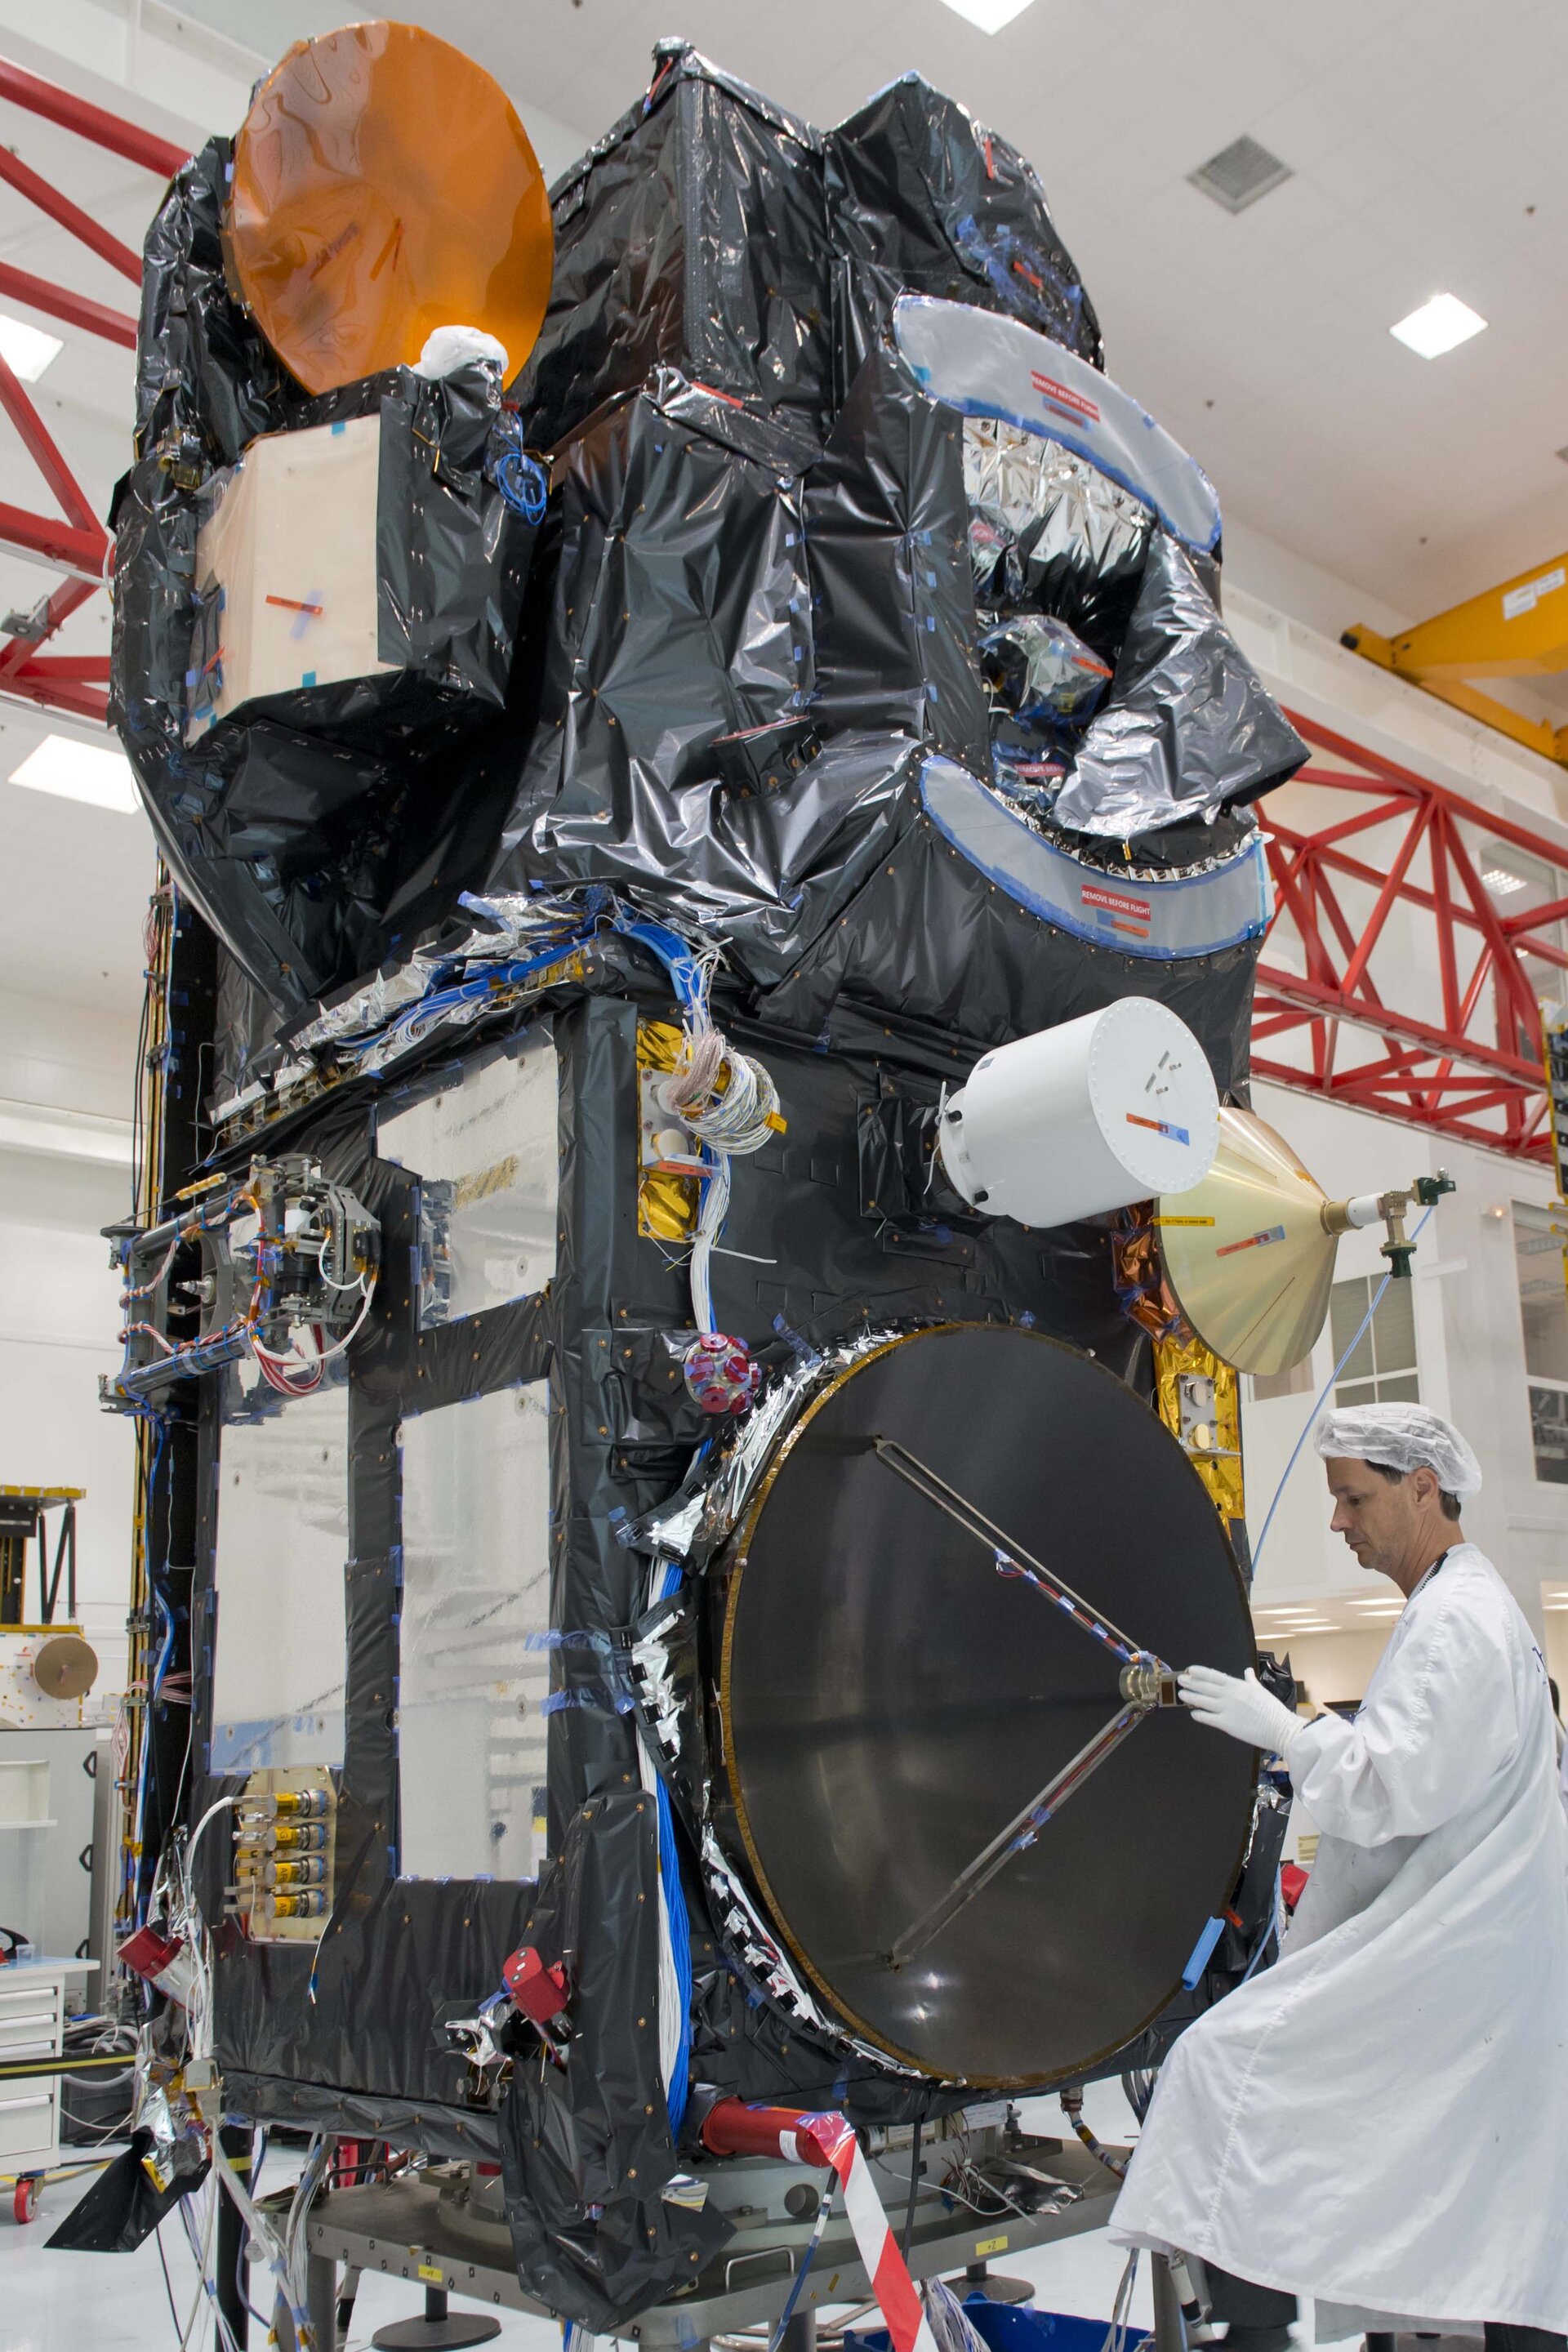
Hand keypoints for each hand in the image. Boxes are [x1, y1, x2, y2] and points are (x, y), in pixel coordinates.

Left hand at [1179, 1664, 1302, 1755]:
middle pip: (1205, 1686)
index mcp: (1238, 1685)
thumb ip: (1251, 1681)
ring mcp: (1227, 1709)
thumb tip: (1247, 1671)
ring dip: (1190, 1697)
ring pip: (1202, 1701)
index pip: (1214, 1675)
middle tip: (1181, 1680)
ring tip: (1181, 1694)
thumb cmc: (1273, 1711)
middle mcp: (1230, 1695)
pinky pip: (1207, 1718)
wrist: (1280, 1729)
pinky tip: (1193, 1713)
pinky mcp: (1226, 1724)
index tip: (1190, 1670)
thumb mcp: (1261, 1690)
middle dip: (1191, 1682)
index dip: (1200, 1672)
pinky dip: (1198, 1715)